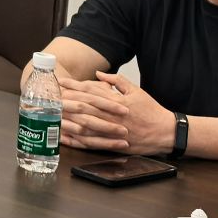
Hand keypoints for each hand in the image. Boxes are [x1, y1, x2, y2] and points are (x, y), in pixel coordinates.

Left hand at [59, 71, 174, 153]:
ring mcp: (112, 131)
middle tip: (51, 97)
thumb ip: (117, 81)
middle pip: (85, 107)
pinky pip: (92, 143)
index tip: (60, 82)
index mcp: (117, 101)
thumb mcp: (136, 91)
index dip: (74, 86)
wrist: (167, 132)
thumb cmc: (151, 111)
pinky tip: (66, 137)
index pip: (91, 91)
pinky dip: (78, 140)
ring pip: (86, 125)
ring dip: (69, 120)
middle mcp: (113, 115)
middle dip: (66, 101)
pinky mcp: (114, 144)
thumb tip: (99, 73)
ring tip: (53, 115)